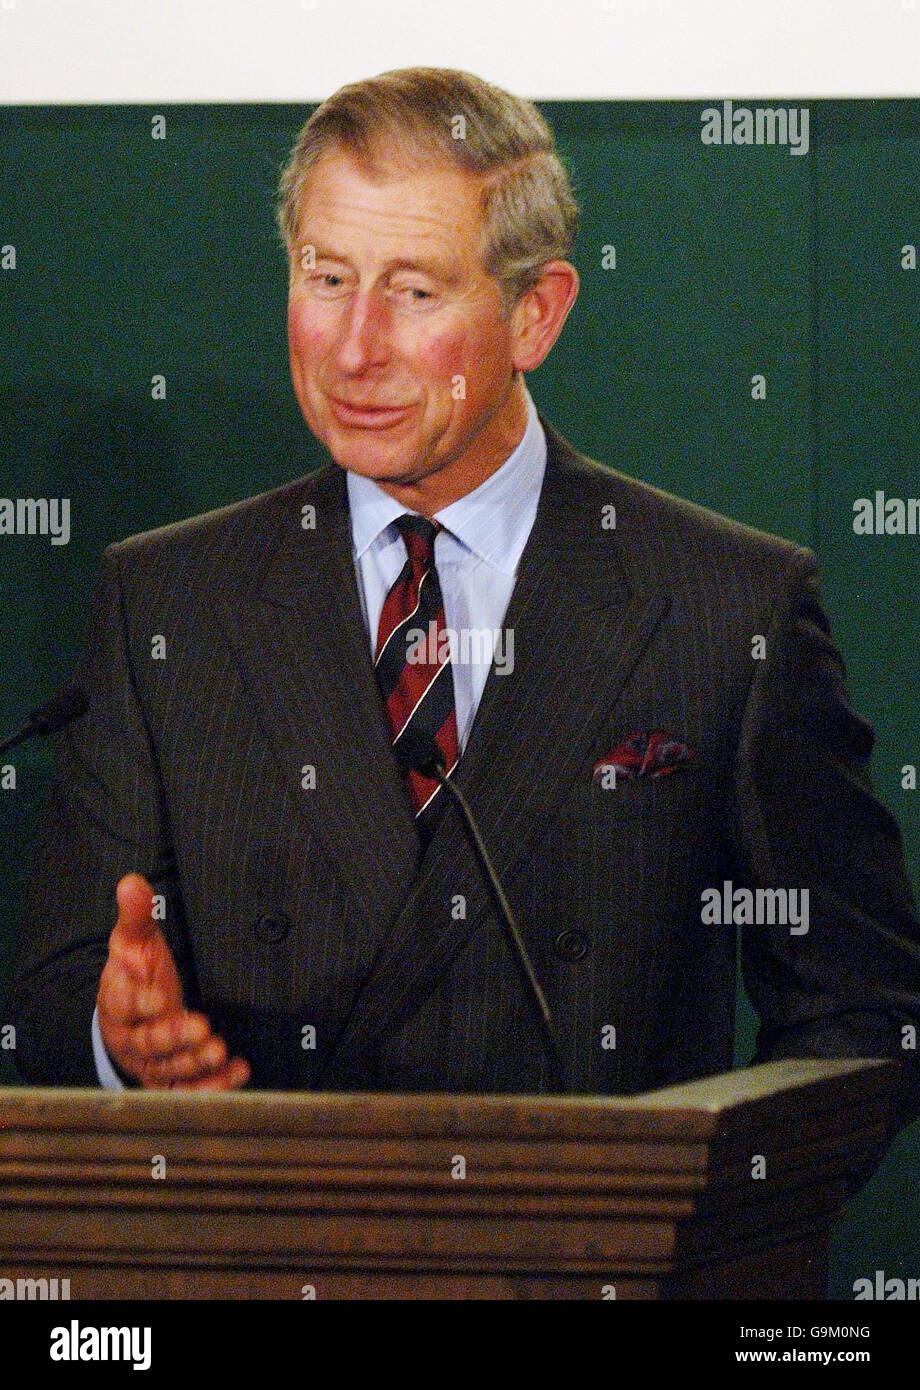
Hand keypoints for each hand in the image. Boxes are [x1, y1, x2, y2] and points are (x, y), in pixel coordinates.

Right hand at [97, 872, 250, 1089]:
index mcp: (117, 1002)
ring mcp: (152, 1063)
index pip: (122, 1004)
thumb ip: (135, 915)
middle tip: (200, 1028)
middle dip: (173, 1036)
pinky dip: (214, 1087)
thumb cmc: (135, 977)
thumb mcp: (132, 944)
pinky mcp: (172, 1080)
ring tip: (217, 1050)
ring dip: (194, 1063)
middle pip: (148, 1042)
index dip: (138, 1002)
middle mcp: (131, 1038)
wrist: (130, 1019)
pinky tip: (238, 1072)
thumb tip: (132, 881)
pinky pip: (189, 1090)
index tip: (157, 997)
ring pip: (169, 1070)